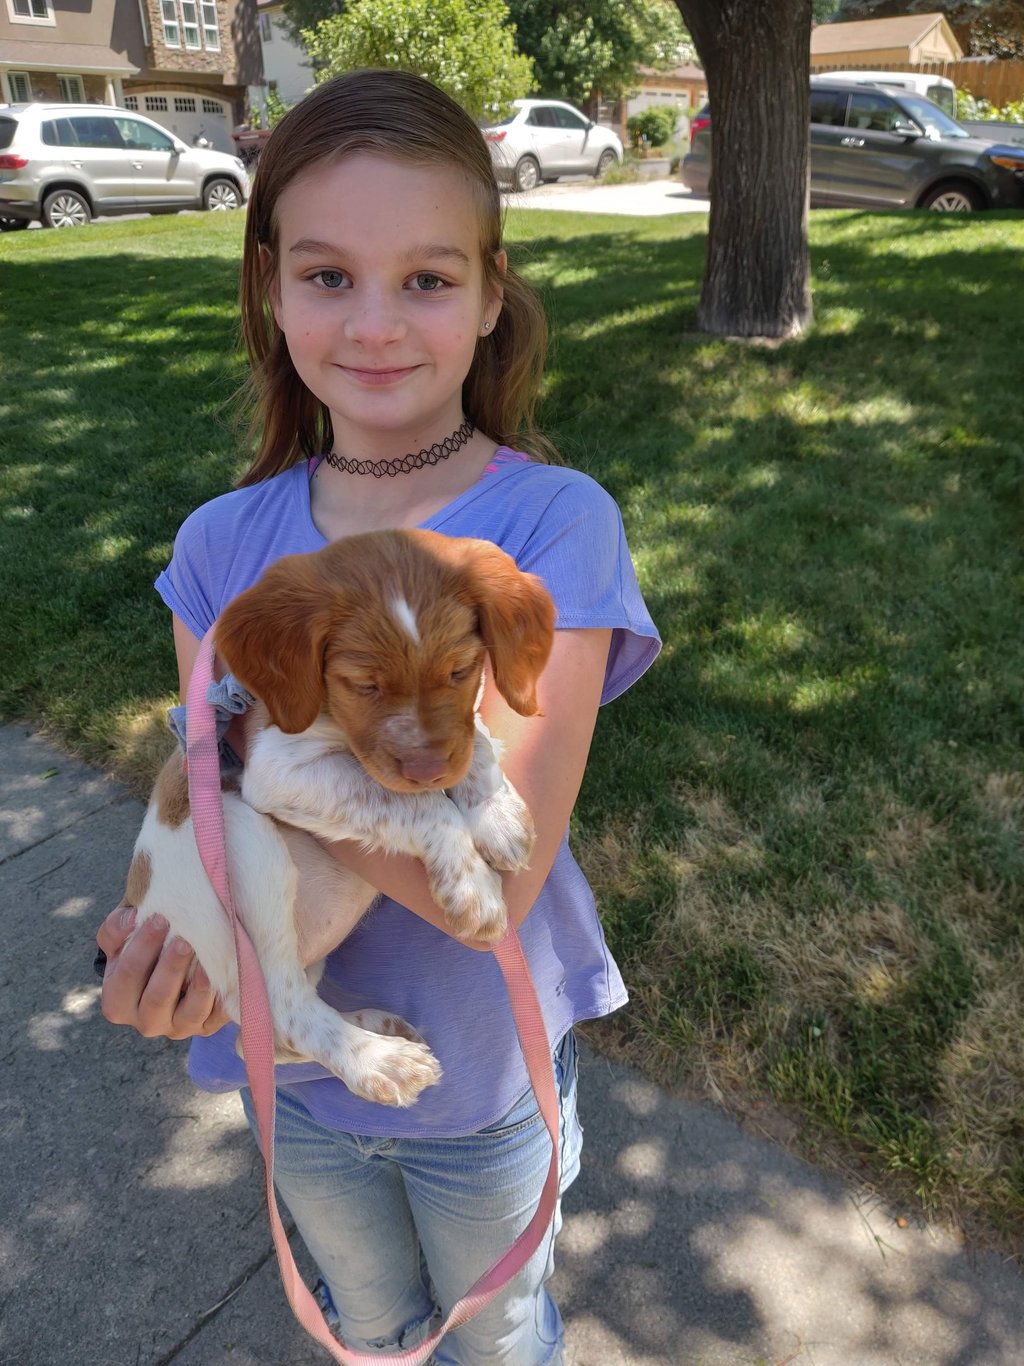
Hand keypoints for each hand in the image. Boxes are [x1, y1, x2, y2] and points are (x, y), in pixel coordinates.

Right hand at [96, 905, 229, 1039]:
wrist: (171, 971)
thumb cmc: (143, 953)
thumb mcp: (121, 941)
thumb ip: (116, 928)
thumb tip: (131, 918)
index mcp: (118, 1003)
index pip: (127, 975)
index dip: (142, 947)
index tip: (159, 918)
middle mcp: (146, 1022)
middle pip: (157, 999)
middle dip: (171, 968)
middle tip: (183, 941)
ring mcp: (178, 1027)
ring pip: (190, 1013)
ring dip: (199, 986)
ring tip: (205, 960)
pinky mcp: (206, 1026)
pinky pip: (217, 1016)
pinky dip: (221, 997)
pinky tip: (225, 976)